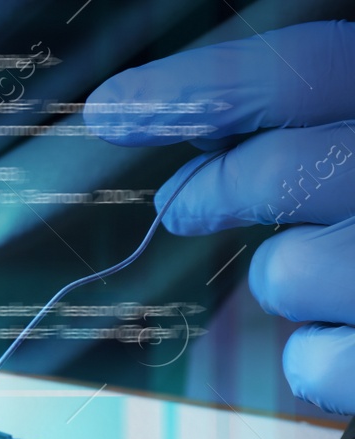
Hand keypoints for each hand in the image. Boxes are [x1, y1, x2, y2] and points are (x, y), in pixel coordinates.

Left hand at [86, 21, 354, 413]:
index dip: (205, 86)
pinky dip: (320, 359)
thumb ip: (336, 129)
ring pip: (289, 273)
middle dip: (220, 187)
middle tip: (184, 201)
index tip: (115, 108)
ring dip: (295, 280)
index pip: (313, 69)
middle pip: (291, 168)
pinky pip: (311, 362)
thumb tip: (207, 154)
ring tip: (351, 280)